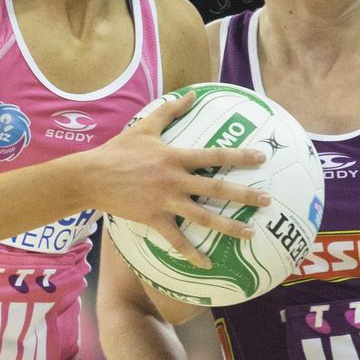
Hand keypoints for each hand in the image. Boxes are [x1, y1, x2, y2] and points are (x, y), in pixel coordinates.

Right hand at [84, 92, 269, 267]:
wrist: (91, 176)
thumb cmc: (118, 149)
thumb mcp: (145, 126)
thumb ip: (170, 110)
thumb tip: (192, 94)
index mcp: (174, 156)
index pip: (214, 155)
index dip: (239, 156)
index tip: (261, 158)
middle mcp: (174, 179)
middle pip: (216, 188)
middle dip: (244, 195)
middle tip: (267, 201)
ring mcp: (165, 201)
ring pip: (203, 216)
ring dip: (229, 226)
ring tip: (251, 233)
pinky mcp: (153, 218)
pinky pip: (176, 240)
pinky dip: (192, 254)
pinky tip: (207, 264)